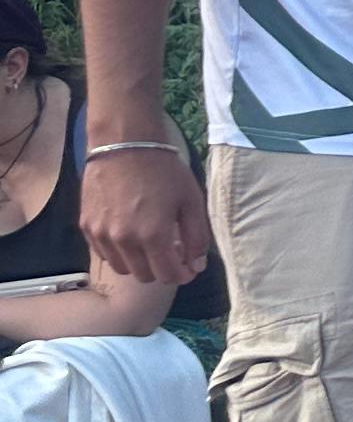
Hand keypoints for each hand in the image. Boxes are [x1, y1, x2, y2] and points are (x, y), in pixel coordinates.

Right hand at [78, 141, 209, 287]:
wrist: (123, 145)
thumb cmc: (163, 171)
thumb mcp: (191, 201)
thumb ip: (196, 237)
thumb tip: (196, 265)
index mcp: (153, 235)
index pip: (167, 275)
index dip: (181, 275)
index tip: (188, 268)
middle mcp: (123, 241)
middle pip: (144, 276)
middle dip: (162, 270)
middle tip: (172, 253)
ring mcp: (100, 235)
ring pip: (122, 268)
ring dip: (139, 264)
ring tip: (150, 244)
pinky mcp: (86, 226)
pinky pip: (103, 253)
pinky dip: (119, 252)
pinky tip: (130, 236)